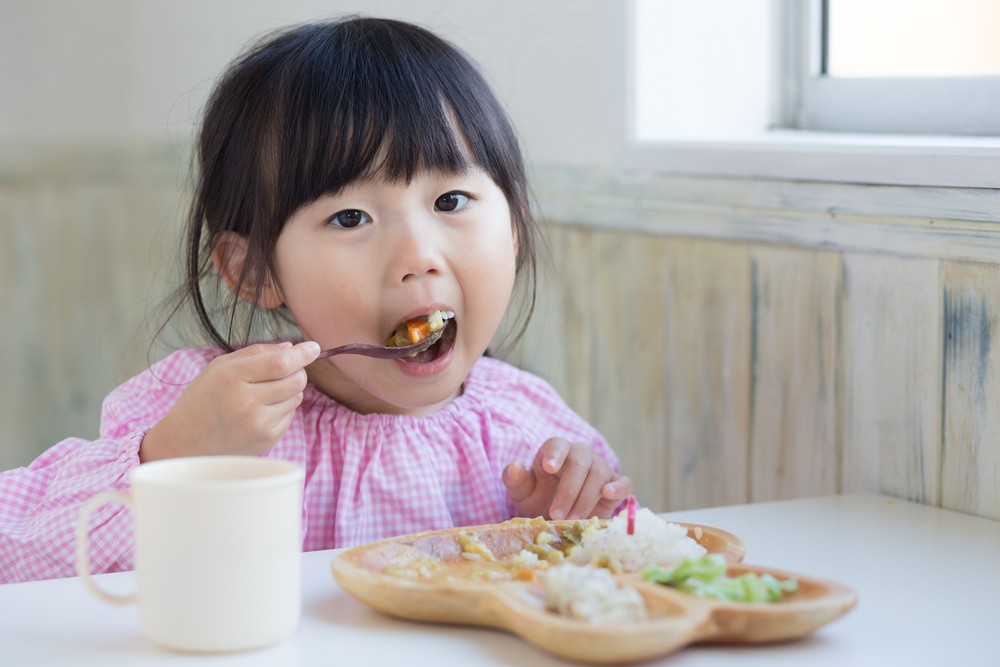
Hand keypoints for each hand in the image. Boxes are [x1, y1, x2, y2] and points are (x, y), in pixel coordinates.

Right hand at [140, 341, 320, 460]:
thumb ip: (255, 353)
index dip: (303, 354)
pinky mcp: (267, 438)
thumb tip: (291, 348)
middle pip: (296, 380)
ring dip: (289, 390)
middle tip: (284, 370)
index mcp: (232, 377)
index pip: (281, 363)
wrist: (186, 442)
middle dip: (297, 371)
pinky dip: (282, 408)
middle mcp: (246, 401)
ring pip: (296, 397)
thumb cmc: (203, 399)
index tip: (314, 347)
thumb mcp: (219, 367)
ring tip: (264, 393)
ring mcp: (258, 423)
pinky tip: (260, 411)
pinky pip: (290, 414)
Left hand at [502, 437, 632, 519]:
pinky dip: (619, 487)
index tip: (548, 467)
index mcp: (556, 451)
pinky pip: (624, 482)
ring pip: (599, 475)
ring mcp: (600, 469)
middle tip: (556, 514)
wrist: (561, 515)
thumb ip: (515, 479)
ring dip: (585, 499)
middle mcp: (581, 456)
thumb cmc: (540, 497)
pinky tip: (609, 494)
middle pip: (579, 463)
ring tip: (573, 520)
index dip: (554, 454)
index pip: (557, 444)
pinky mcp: (616, 485)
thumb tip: (514, 466)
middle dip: (568, 490)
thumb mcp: (523, 492)